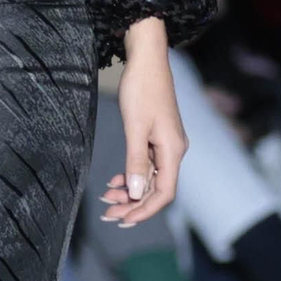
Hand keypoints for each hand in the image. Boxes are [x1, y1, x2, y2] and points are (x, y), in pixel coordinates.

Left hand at [101, 19, 186, 227]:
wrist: (147, 60)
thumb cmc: (141, 90)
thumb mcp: (135, 128)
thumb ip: (136, 162)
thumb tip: (136, 193)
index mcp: (173, 151)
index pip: (163, 193)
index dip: (144, 210)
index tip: (123, 220)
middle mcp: (174, 151)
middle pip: (156, 189)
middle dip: (132, 204)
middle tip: (107, 213)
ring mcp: (167, 144)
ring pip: (149, 177)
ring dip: (130, 190)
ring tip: (106, 196)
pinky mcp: (158, 137)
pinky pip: (147, 164)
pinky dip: (132, 174)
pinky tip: (116, 179)